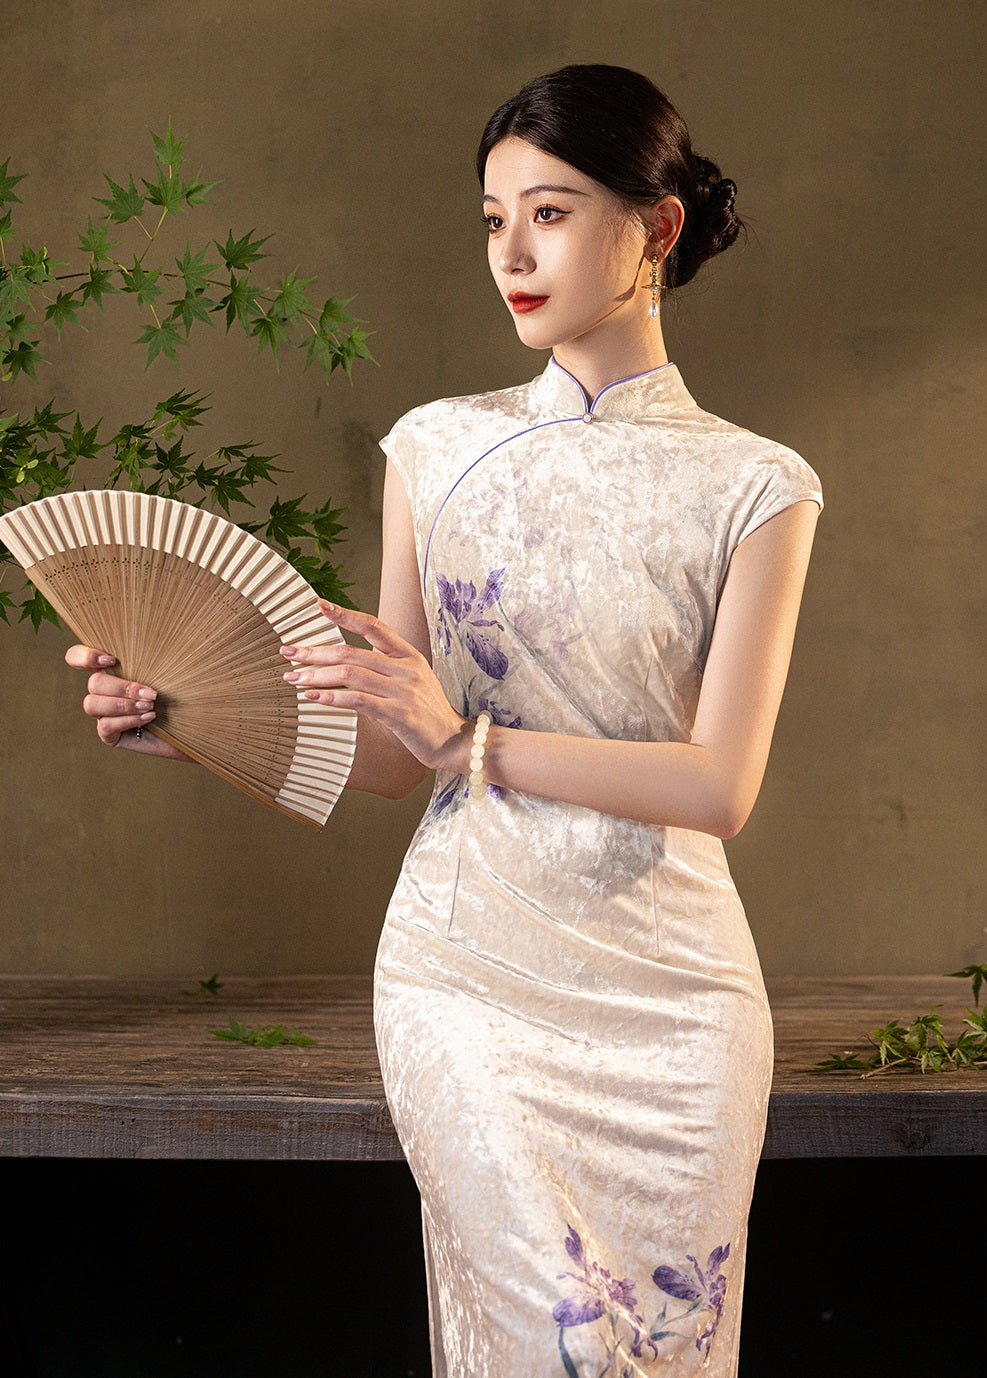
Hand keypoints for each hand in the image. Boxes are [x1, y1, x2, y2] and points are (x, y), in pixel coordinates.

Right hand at [63, 645, 189, 758]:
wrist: (190, 726)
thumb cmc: (178, 694)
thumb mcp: (166, 673)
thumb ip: (152, 658)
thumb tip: (155, 635)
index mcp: (110, 670)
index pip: (77, 657)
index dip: (85, 656)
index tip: (111, 660)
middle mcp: (102, 691)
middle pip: (93, 683)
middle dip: (123, 688)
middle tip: (152, 694)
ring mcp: (102, 714)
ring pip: (92, 704)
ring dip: (124, 705)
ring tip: (150, 706)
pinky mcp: (109, 734)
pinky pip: (106, 725)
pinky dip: (128, 720)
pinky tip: (149, 717)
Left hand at [280, 601, 469, 773]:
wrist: (454, 741)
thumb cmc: (427, 713)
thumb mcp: (410, 682)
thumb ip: (383, 670)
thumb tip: (343, 665)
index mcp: (408, 655)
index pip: (373, 626)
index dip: (345, 613)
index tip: (319, 605)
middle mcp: (406, 668)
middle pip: (351, 652)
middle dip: (315, 652)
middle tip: (288, 652)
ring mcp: (403, 690)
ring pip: (350, 674)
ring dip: (316, 676)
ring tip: (293, 678)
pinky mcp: (399, 714)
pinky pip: (358, 700)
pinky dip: (332, 697)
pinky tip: (313, 698)